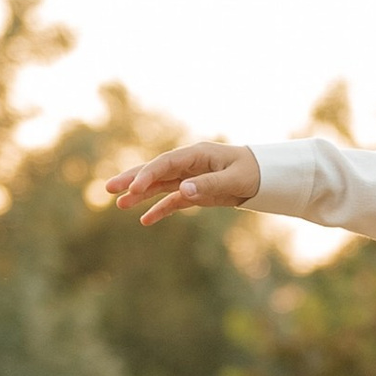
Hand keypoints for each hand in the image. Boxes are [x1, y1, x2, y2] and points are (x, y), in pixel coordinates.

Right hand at [105, 139, 261, 221]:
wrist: (267, 177)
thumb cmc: (253, 173)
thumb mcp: (235, 179)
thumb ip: (209, 184)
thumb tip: (183, 190)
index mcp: (196, 155)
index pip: (165, 164)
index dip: (148, 175)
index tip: (133, 188)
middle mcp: (188, 165)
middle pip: (155, 171)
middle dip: (132, 179)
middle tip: (108, 188)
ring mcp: (190, 178)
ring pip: (159, 186)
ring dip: (140, 195)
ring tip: (119, 204)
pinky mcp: (195, 192)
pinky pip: (173, 201)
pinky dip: (160, 210)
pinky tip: (145, 220)